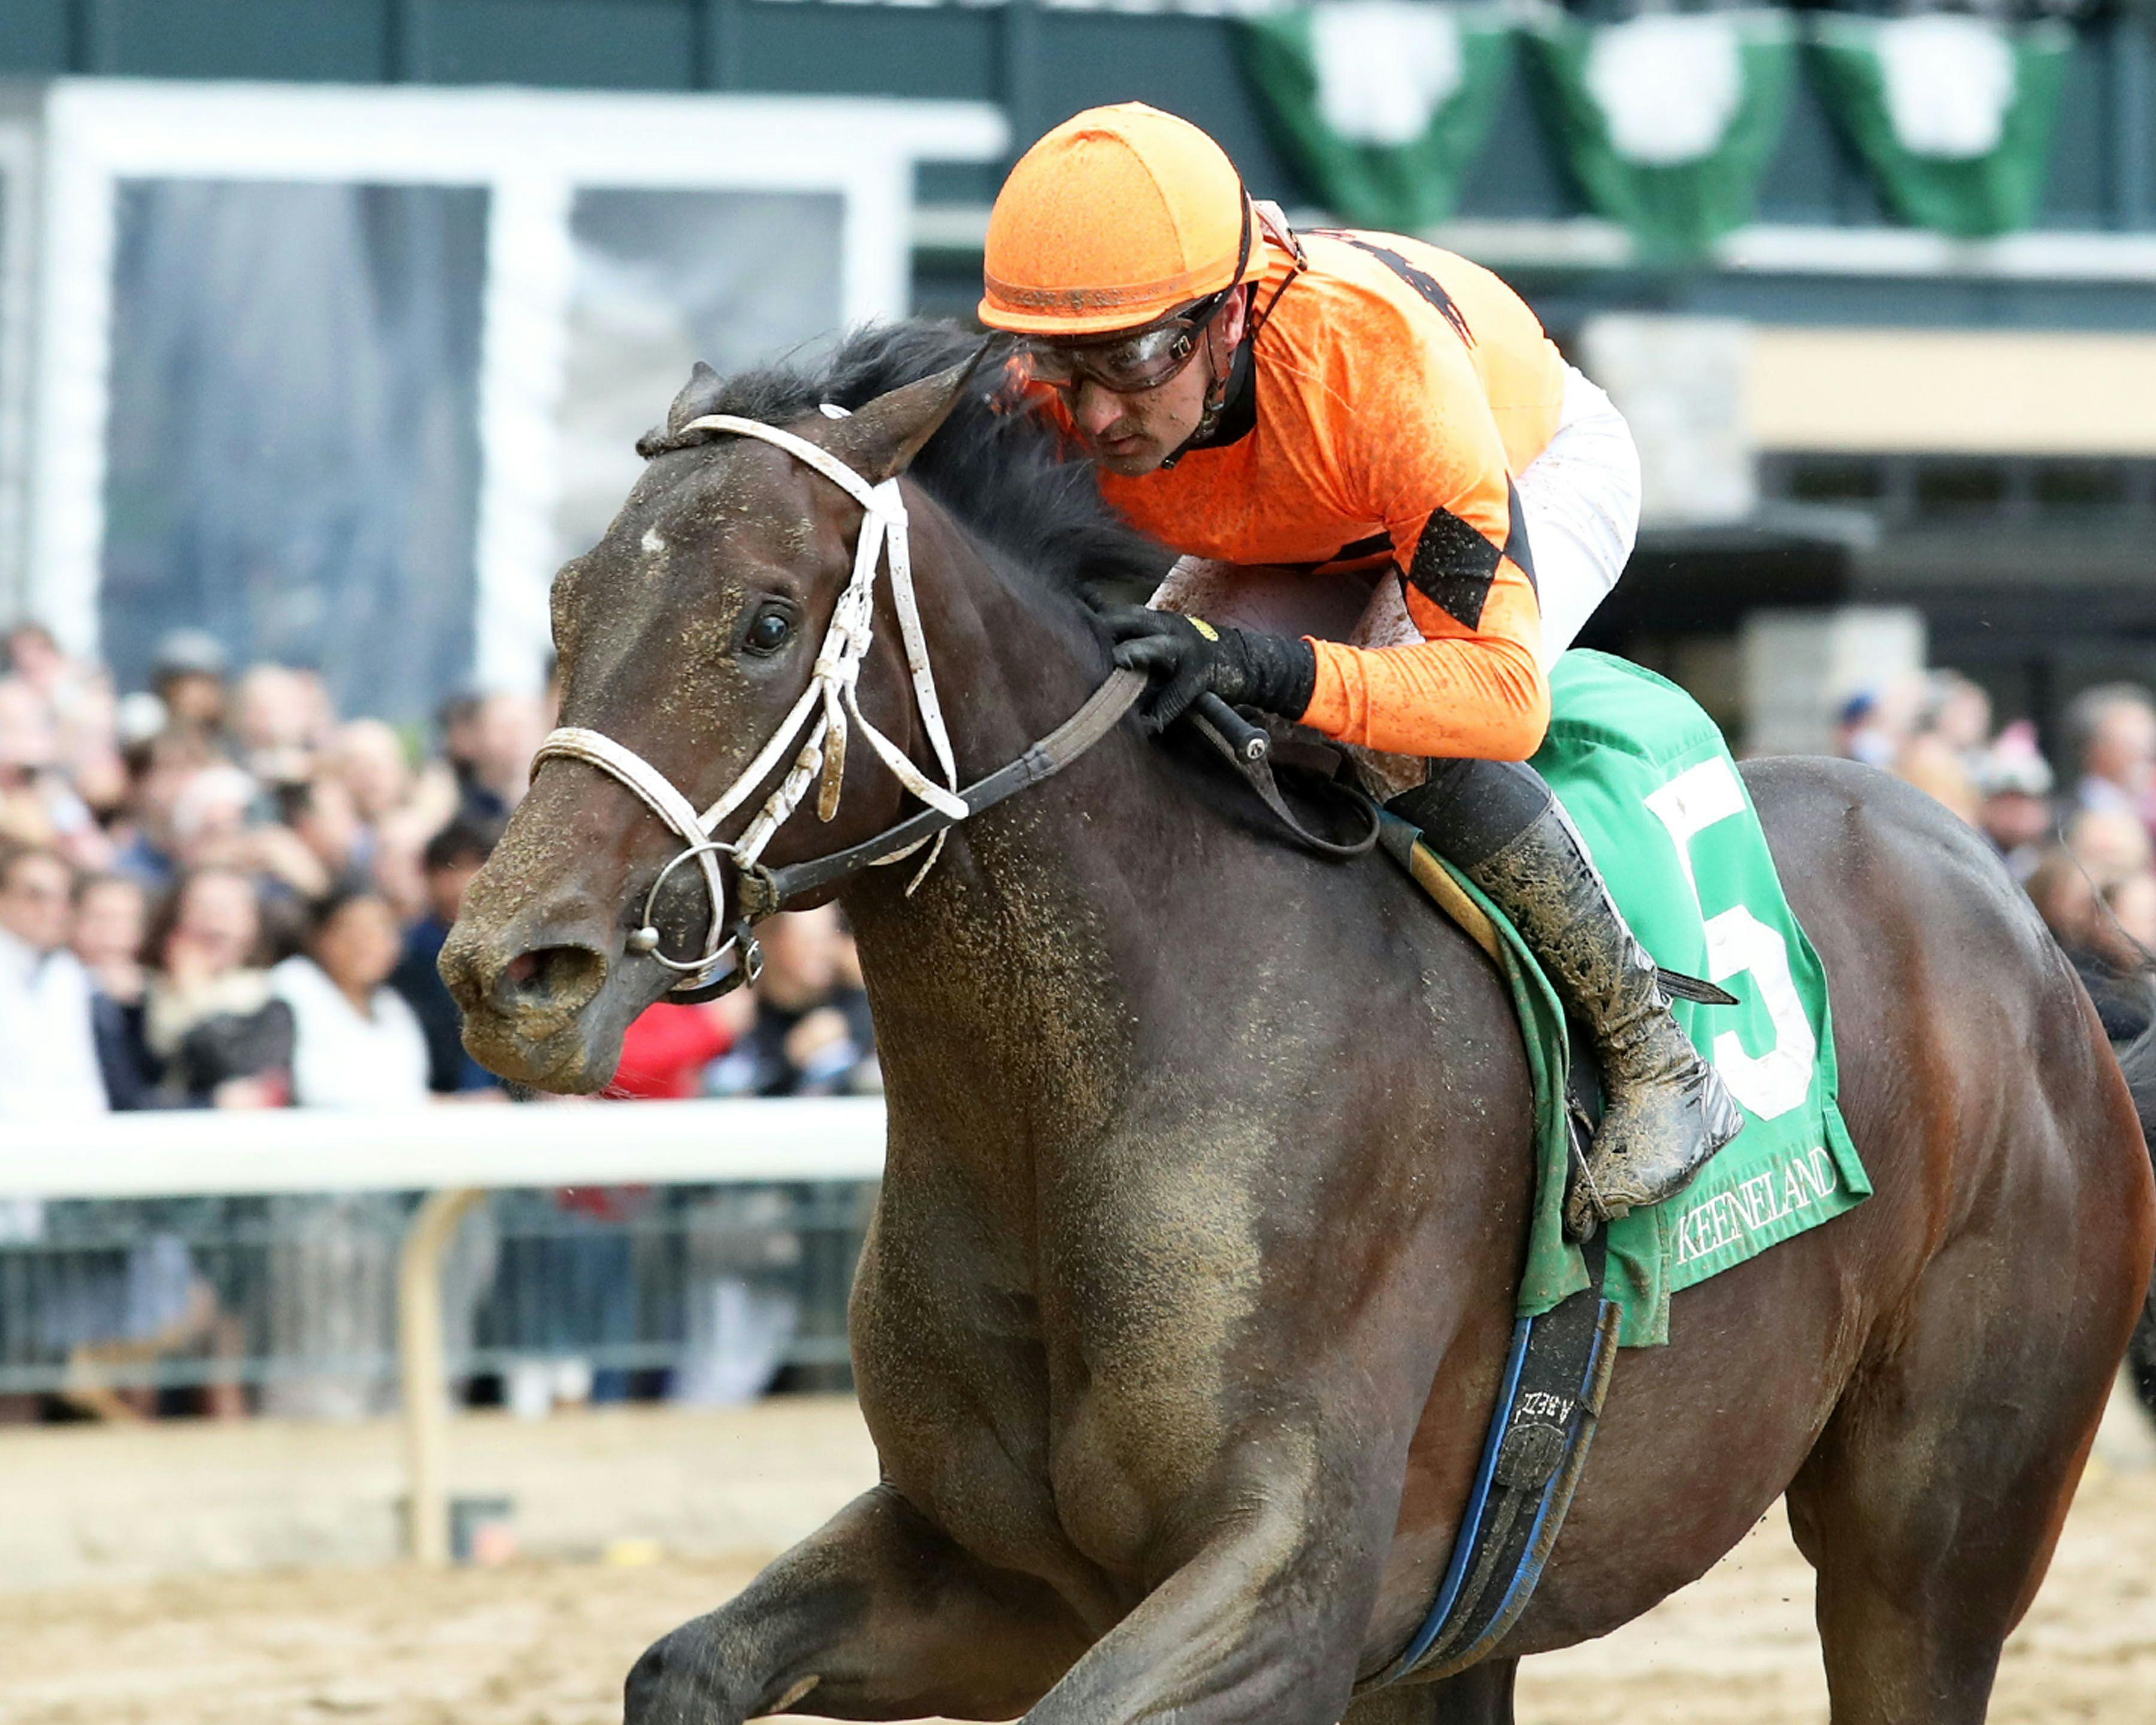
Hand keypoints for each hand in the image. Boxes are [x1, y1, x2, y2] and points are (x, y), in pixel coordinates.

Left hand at [1096, 607, 1316, 733]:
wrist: (1248, 661)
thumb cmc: (1196, 656)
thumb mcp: (1166, 642)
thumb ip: (1137, 645)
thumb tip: (1097, 658)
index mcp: (1155, 620)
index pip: (1119, 614)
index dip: (1093, 618)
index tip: (1066, 621)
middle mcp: (1169, 627)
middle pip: (1132, 620)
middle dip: (1107, 627)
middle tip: (1079, 636)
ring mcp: (1188, 648)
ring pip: (1159, 647)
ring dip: (1139, 652)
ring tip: (1120, 660)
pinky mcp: (1203, 673)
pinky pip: (1180, 692)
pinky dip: (1164, 709)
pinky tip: (1149, 725)